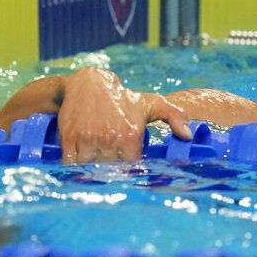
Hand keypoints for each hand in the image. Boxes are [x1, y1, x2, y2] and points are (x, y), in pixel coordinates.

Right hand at [56, 67, 191, 163]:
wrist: (89, 84)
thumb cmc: (123, 99)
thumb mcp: (152, 103)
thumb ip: (175, 116)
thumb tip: (188, 136)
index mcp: (131, 133)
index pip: (133, 167)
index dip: (130, 170)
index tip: (127, 169)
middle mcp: (110, 137)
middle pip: (111, 171)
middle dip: (111, 172)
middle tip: (110, 169)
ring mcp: (88, 138)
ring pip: (90, 169)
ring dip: (92, 171)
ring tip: (96, 166)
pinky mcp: (69, 138)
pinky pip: (70, 164)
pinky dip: (74, 167)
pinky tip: (80, 163)